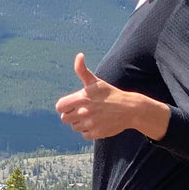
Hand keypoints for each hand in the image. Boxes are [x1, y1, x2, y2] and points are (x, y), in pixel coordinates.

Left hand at [54, 53, 168, 141]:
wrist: (128, 108)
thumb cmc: (110, 93)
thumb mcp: (96, 81)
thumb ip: (82, 70)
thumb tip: (79, 55)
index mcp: (81, 98)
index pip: (60, 107)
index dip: (64, 106)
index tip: (72, 105)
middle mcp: (83, 112)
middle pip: (65, 119)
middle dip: (71, 115)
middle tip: (82, 110)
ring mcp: (90, 123)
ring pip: (75, 127)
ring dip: (80, 123)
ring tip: (92, 116)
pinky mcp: (96, 133)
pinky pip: (84, 134)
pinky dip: (89, 131)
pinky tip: (97, 123)